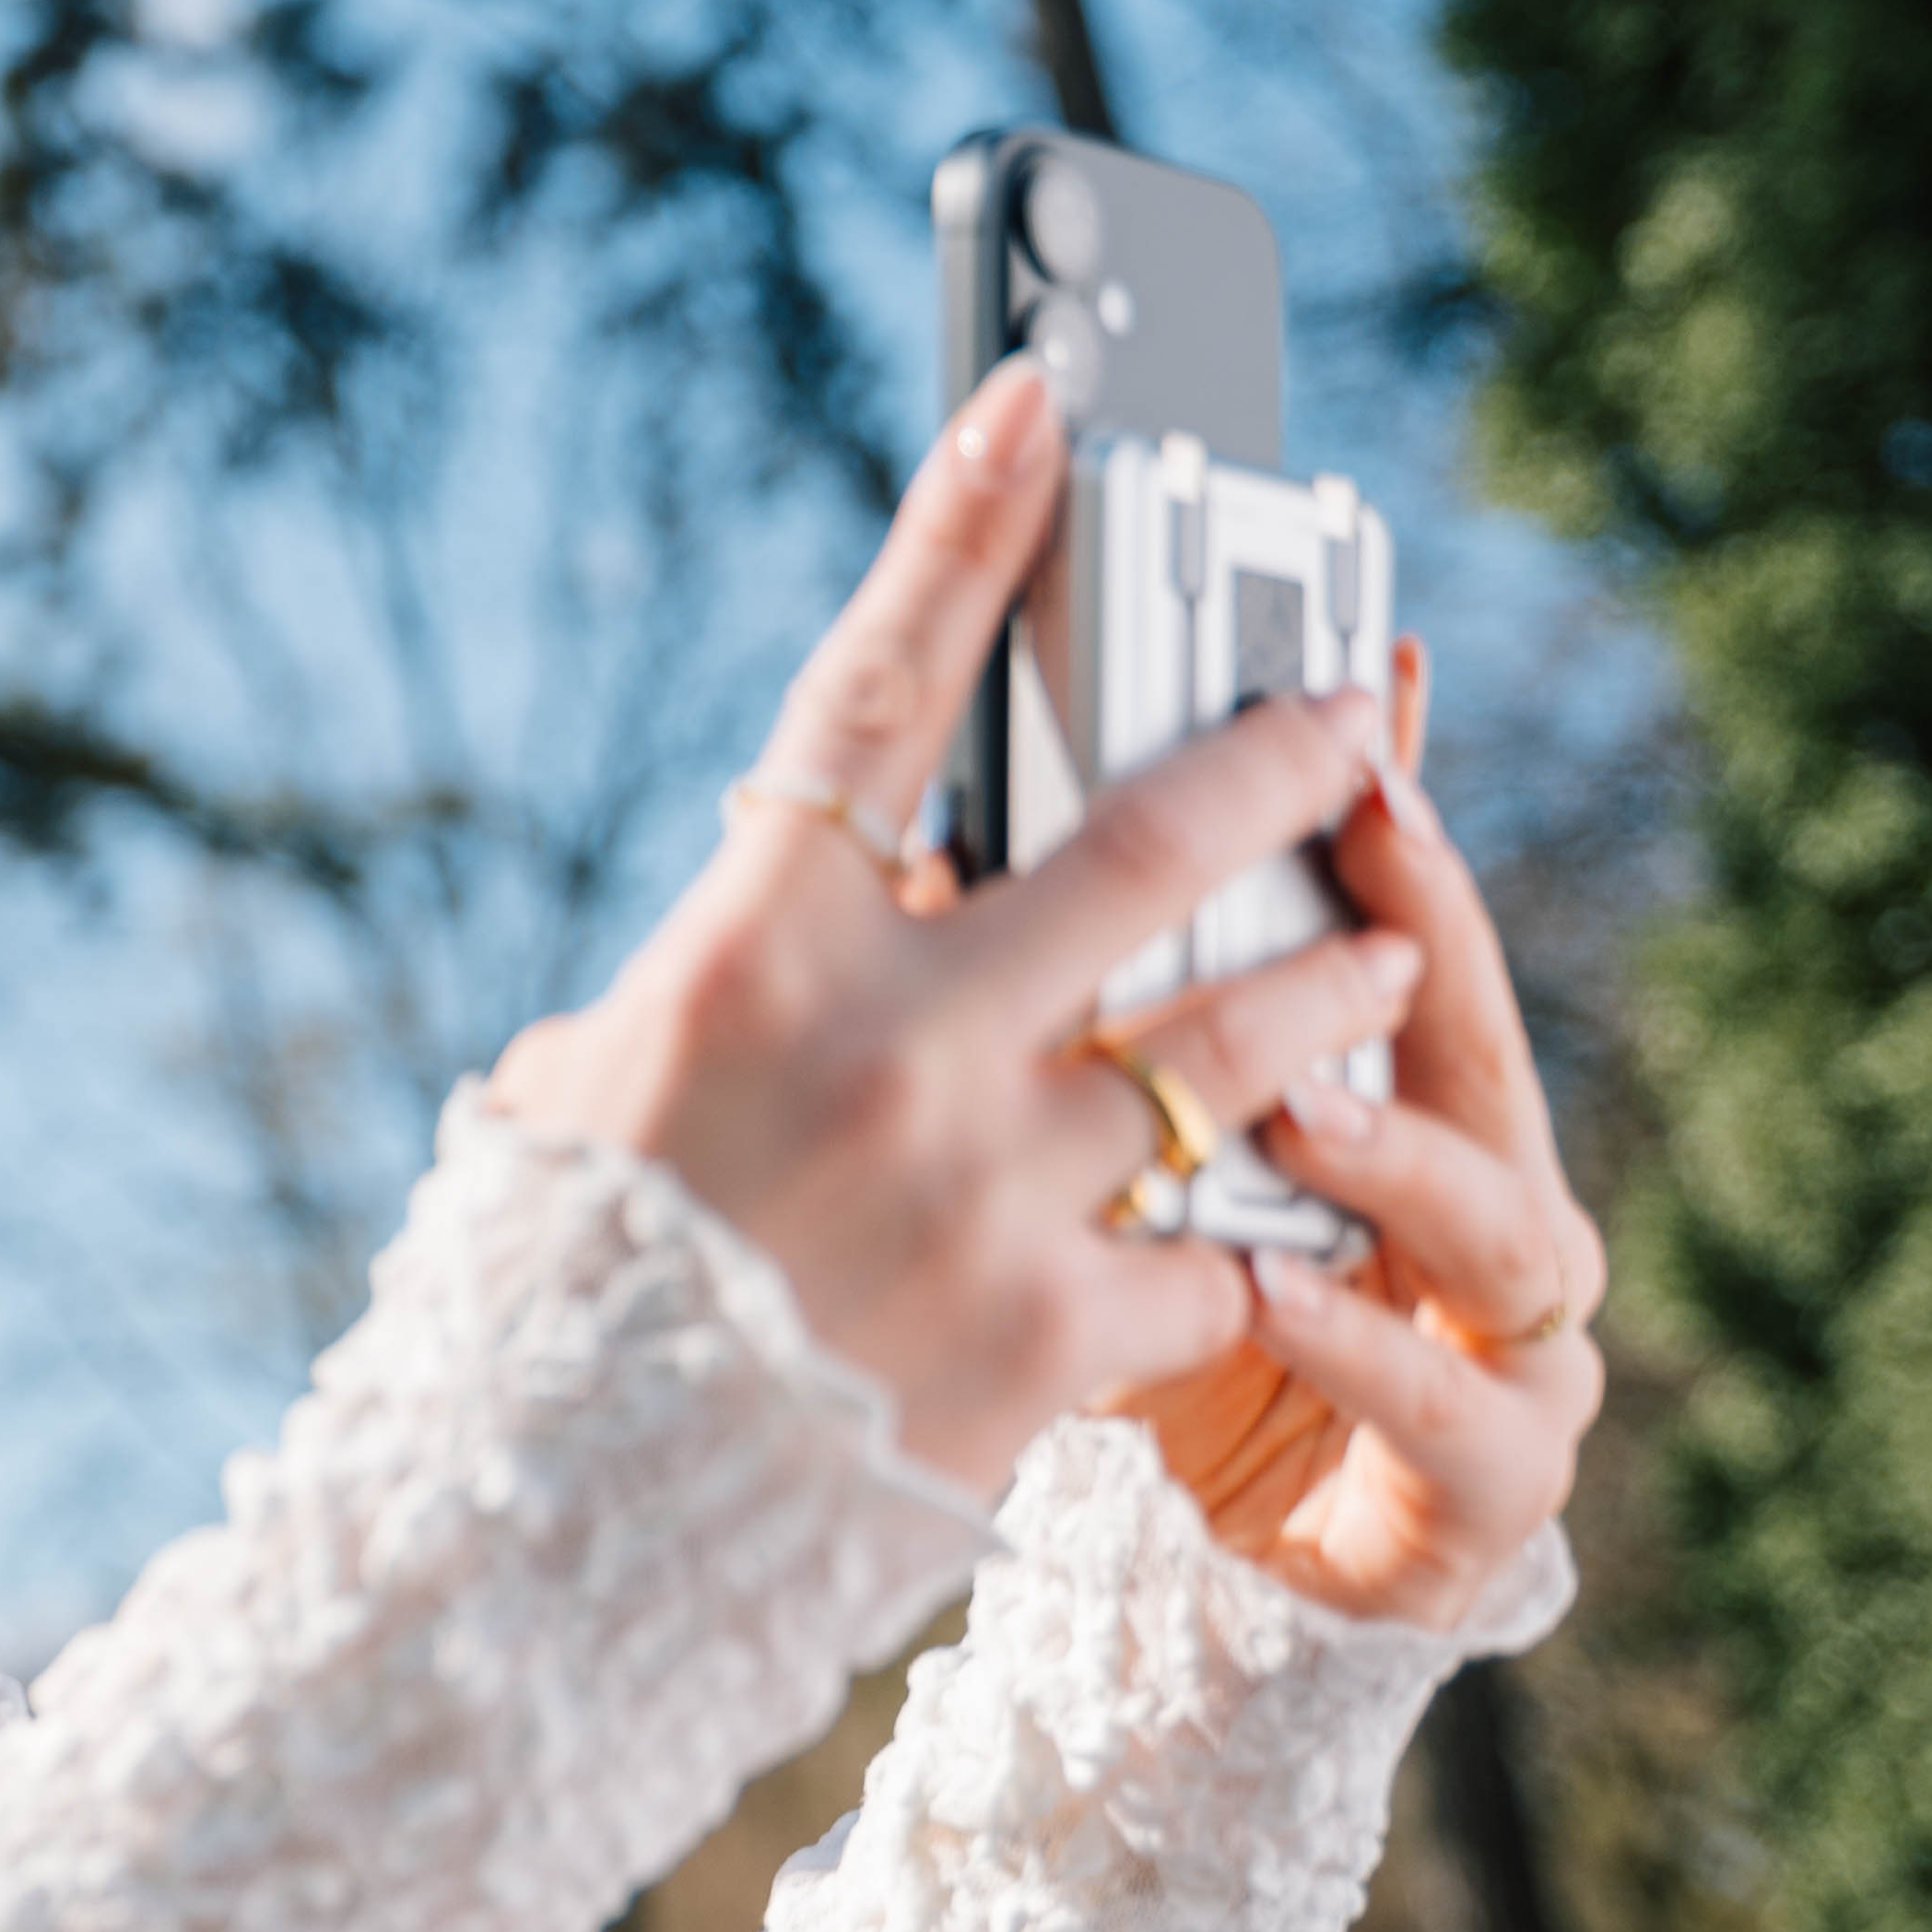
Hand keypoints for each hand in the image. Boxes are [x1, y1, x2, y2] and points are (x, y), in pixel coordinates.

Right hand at [488, 364, 1417, 1495]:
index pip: (877, 698)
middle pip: (1136, 845)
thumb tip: (847, 901)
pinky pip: (1209, 1253)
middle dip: (1266, 760)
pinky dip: (1241, 1239)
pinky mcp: (1052, 1337)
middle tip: (1344, 715)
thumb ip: (733, 985)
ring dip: (1325, 987)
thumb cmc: (558, 1289)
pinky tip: (1280, 1233)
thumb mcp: (596, 1095)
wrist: (556, 1530)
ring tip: (1374, 960)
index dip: (960, 533)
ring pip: (1233, 1041)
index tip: (1040, 402)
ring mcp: (983, 1191)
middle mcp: (884, 1048)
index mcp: (746, 961)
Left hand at [1109, 643, 1605, 1625]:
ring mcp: (1505, 1339)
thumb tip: (938, 849)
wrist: (1201, 1588)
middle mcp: (1476, 1200)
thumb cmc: (1142, 1347)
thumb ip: (1063, 1035)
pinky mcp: (1490, 1477)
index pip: (1400, 931)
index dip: (1396, 808)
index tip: (1377, 678)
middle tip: (1367, 821)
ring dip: (1400, 1155)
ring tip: (1299, 1108)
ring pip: (1499, 1217)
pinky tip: (1280, 1300)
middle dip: (1427, 926)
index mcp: (1382, 1108)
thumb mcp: (1094, 1176)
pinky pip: (1449, 1405)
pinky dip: (1368, 1348)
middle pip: (1471, 1037)